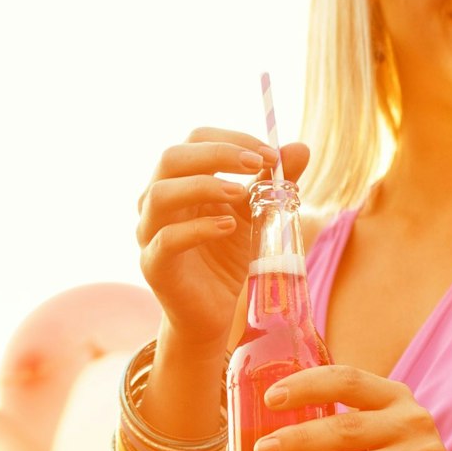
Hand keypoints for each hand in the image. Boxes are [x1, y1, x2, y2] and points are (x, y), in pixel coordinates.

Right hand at [135, 129, 308, 346]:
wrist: (216, 311)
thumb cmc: (230, 256)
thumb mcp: (258, 213)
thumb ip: (275, 181)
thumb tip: (301, 147)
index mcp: (181, 179)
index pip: (196, 139)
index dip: (232, 139)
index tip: (270, 154)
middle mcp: (158, 200)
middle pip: (172, 158)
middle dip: (218, 154)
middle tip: (258, 164)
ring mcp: (150, 232)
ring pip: (159, 194)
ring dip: (204, 186)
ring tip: (241, 193)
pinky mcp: (155, 265)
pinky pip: (166, 239)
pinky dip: (199, 228)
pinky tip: (228, 228)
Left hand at [251, 364, 451, 450]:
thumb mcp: (380, 426)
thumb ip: (340, 419)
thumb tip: (267, 427)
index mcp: (394, 396)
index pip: (348, 379)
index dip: (308, 385)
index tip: (271, 399)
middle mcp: (411, 421)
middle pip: (348, 428)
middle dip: (301, 439)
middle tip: (263, 450)